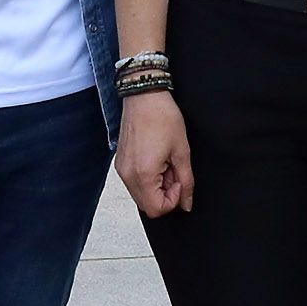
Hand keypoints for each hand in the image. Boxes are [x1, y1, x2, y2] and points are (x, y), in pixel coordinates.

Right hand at [118, 91, 193, 216]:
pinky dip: (147, 179)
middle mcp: (127, 175)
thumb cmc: (163, 117)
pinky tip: (156, 159)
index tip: (179, 180)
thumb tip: (186, 204)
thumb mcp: (182, 151)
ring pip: (140, 195)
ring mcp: (121, 169)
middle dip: (164, 194)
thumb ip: (186, 181)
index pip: (156, 209)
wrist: (144, 96)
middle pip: (147, 205)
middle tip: (173, 170)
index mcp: (143, 174)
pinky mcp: (120, 163)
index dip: (173, 200)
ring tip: (165, 163)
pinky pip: (134, 183)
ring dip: (156, 187)